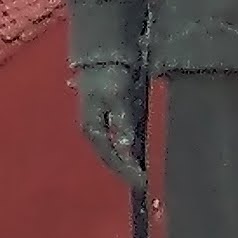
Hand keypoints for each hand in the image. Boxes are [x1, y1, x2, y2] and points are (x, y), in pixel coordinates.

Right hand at [75, 63, 146, 191]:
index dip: (127, 172)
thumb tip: (127, 149)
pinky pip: (115, 137)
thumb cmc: (109, 75)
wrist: (101, 53)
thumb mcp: (118, 100)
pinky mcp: (104, 115)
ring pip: (112, 148)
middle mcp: (93, 128)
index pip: (111, 158)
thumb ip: (123, 124)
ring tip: (142, 169)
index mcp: (92, 128)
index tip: (144, 184)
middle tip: (145, 180)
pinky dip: (126, 147)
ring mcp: (97, 122)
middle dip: (126, 169)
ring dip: (126, 159)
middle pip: (111, 156)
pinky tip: (135, 151)